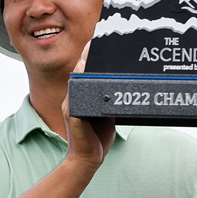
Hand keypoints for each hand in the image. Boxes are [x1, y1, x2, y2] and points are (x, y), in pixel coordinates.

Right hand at [61, 42, 114, 169]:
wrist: (88, 159)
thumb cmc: (97, 138)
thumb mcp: (108, 114)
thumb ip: (112, 100)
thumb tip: (124, 85)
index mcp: (82, 96)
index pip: (85, 71)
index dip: (90, 55)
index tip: (98, 40)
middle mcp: (74, 98)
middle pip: (79, 70)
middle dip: (86, 54)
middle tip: (96, 38)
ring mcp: (71, 106)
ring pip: (75, 80)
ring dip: (82, 65)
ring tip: (90, 50)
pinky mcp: (72, 116)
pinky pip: (74, 97)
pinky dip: (78, 85)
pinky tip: (83, 73)